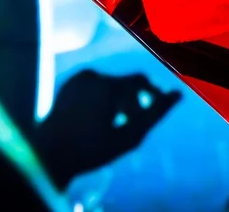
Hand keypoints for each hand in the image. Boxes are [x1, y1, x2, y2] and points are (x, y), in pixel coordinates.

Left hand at [34, 70, 180, 188]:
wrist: (51, 152)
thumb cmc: (92, 149)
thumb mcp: (129, 137)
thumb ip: (155, 114)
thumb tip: (177, 94)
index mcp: (108, 86)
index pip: (140, 80)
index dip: (151, 93)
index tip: (153, 110)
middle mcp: (93, 75)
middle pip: (125, 83)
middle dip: (132, 101)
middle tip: (130, 123)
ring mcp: (79, 77)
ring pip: (110, 83)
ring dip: (117, 99)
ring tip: (111, 122)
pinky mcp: (71, 81)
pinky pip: (95, 84)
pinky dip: (101, 96)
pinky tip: (95, 117)